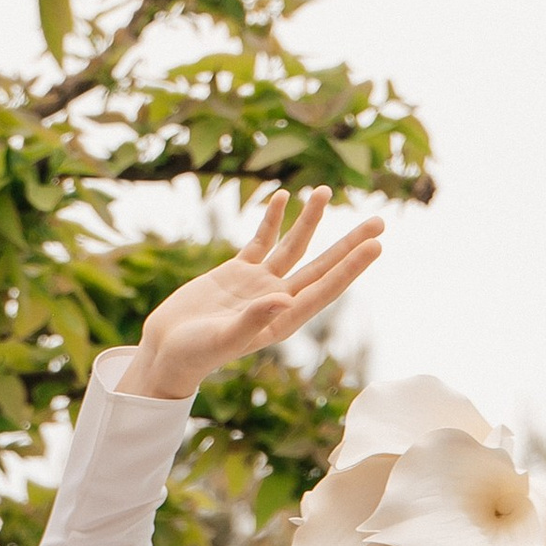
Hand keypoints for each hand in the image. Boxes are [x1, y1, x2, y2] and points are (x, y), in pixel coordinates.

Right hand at [124, 188, 384, 404]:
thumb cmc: (193, 354)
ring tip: (324, 191)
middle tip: (380, 222)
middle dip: (350, 244)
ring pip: (293, 246)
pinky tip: (283, 198)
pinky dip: (272, 220)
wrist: (165, 349)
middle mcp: (278, 299)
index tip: (375, 246)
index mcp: (282, 320)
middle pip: (321, 265)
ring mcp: (259, 283)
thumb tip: (285, 299)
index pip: (324, 289)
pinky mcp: (236, 272)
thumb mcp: (222, 339)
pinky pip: (260, 241)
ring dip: (310, 220)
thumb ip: (252, 319)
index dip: (351, 268)